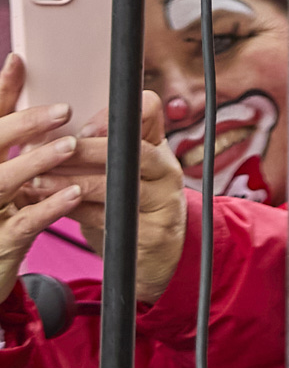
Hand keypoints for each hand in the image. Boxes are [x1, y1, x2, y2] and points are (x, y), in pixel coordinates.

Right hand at [0, 53, 80, 308]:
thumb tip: (20, 66)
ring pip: (3, 181)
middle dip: (25, 124)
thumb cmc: (2, 210)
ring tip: (70, 145)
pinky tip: (72, 192)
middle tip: (63, 109)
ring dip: (38, 160)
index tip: (18, 60)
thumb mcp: (4, 169)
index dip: (0, 89)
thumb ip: (13, 130)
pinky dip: (48, 206)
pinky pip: (22, 223)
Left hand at [70, 91, 186, 305]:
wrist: (161, 255)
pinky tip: (55, 206)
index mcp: (160, 148)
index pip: (150, 112)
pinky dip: (76, 210)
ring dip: (73, 182)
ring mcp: (161, 203)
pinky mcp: (148, 233)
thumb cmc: (137, 206)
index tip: (84, 128)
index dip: (116, 117)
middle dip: (89, 150)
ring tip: (42, 181)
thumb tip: (56, 136)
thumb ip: (109, 151)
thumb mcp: (134, 173)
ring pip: (115, 187)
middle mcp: (167, 171)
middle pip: (131, 151)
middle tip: (56, 152)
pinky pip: (106, 218)